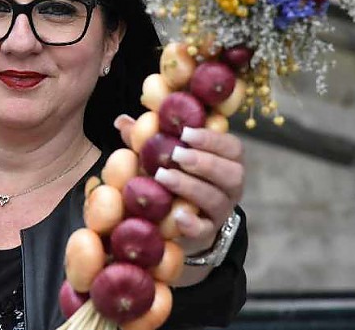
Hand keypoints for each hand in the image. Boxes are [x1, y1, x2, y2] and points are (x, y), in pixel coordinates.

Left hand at [113, 115, 243, 255]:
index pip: (232, 147)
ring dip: (191, 187)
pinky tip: (177, 216)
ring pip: (217, 200)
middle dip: (204, 162)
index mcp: (227, 160)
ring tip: (163, 177)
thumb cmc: (175, 172)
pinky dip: (192, 224)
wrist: (176, 216)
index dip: (212, 139)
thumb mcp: (165, 153)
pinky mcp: (207, 232)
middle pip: (232, 173)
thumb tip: (122, 121)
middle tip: (176, 154)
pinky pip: (205, 230)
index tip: (185, 133)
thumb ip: (148, 137)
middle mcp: (230, 186)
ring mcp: (221, 210)